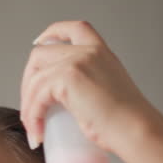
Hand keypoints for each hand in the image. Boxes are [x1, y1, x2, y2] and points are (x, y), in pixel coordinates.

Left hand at [20, 21, 162, 157]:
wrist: (135, 130)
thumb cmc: (126, 123)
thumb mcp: (109, 93)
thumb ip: (90, 86)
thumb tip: (65, 102)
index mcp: (101, 53)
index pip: (73, 29)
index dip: (51, 33)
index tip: (38, 42)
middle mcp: (89, 51)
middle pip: (40, 53)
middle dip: (28, 81)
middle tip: (30, 108)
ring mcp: (78, 61)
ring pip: (35, 78)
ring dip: (27, 105)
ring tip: (33, 128)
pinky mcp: (68, 77)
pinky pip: (36, 96)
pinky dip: (32, 116)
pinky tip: (37, 133)